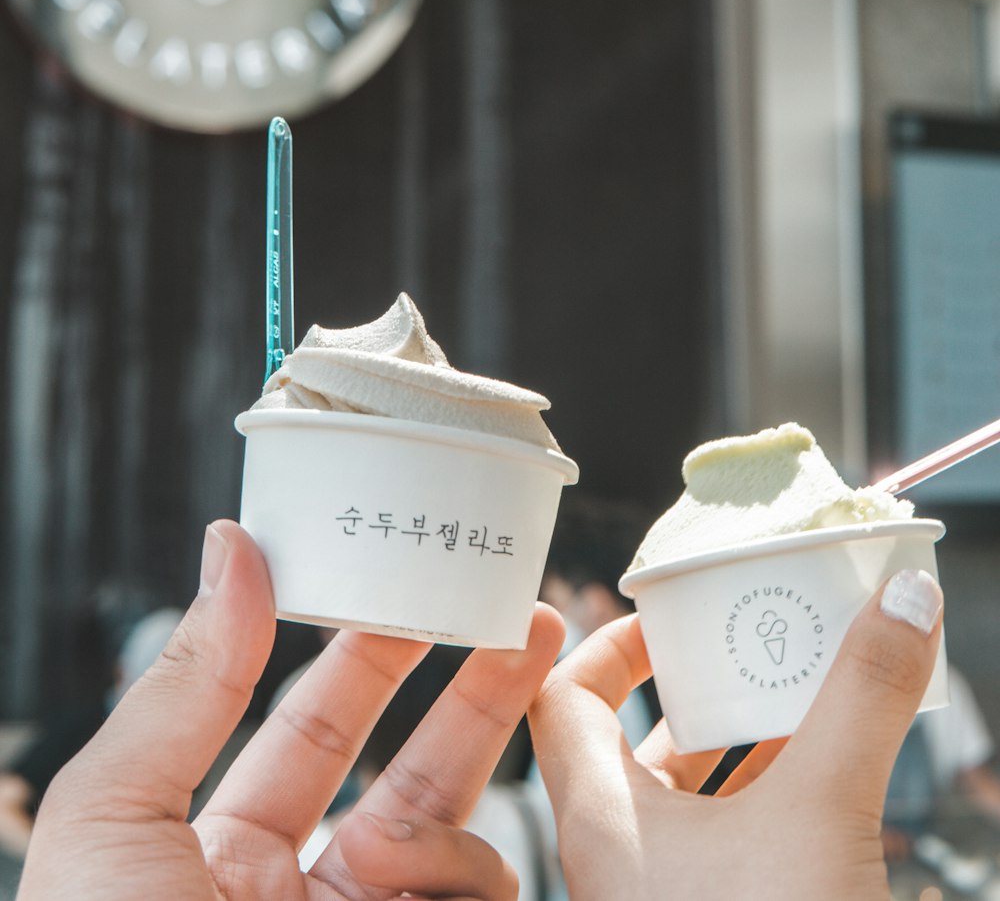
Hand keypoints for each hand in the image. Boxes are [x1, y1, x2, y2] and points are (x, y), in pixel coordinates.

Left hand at [19, 519, 563, 900]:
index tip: (404, 574)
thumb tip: (233, 545)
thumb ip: (186, 682)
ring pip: (458, 837)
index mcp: (214, 864)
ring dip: (445, 796)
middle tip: (519, 610)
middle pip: (408, 765)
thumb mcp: (112, 823)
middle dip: (466, 684)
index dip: (358, 652)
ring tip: (384, 846)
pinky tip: (400, 885)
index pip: (308, 730)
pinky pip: (483, 894)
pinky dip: (453, 872)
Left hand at [530, 567, 943, 900]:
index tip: (667, 609)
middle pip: (634, 739)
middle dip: (696, 683)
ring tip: (801, 688)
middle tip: (750, 636)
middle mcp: (621, 859)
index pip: (563, 699)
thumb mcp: (822, 810)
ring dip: (742, 737)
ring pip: (690, 795)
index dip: (605, 642)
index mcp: (603, 820)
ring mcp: (668, 900)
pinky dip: (771, 793)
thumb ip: (861, 698)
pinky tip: (829, 770)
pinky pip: (731, 841)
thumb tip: (906, 591)